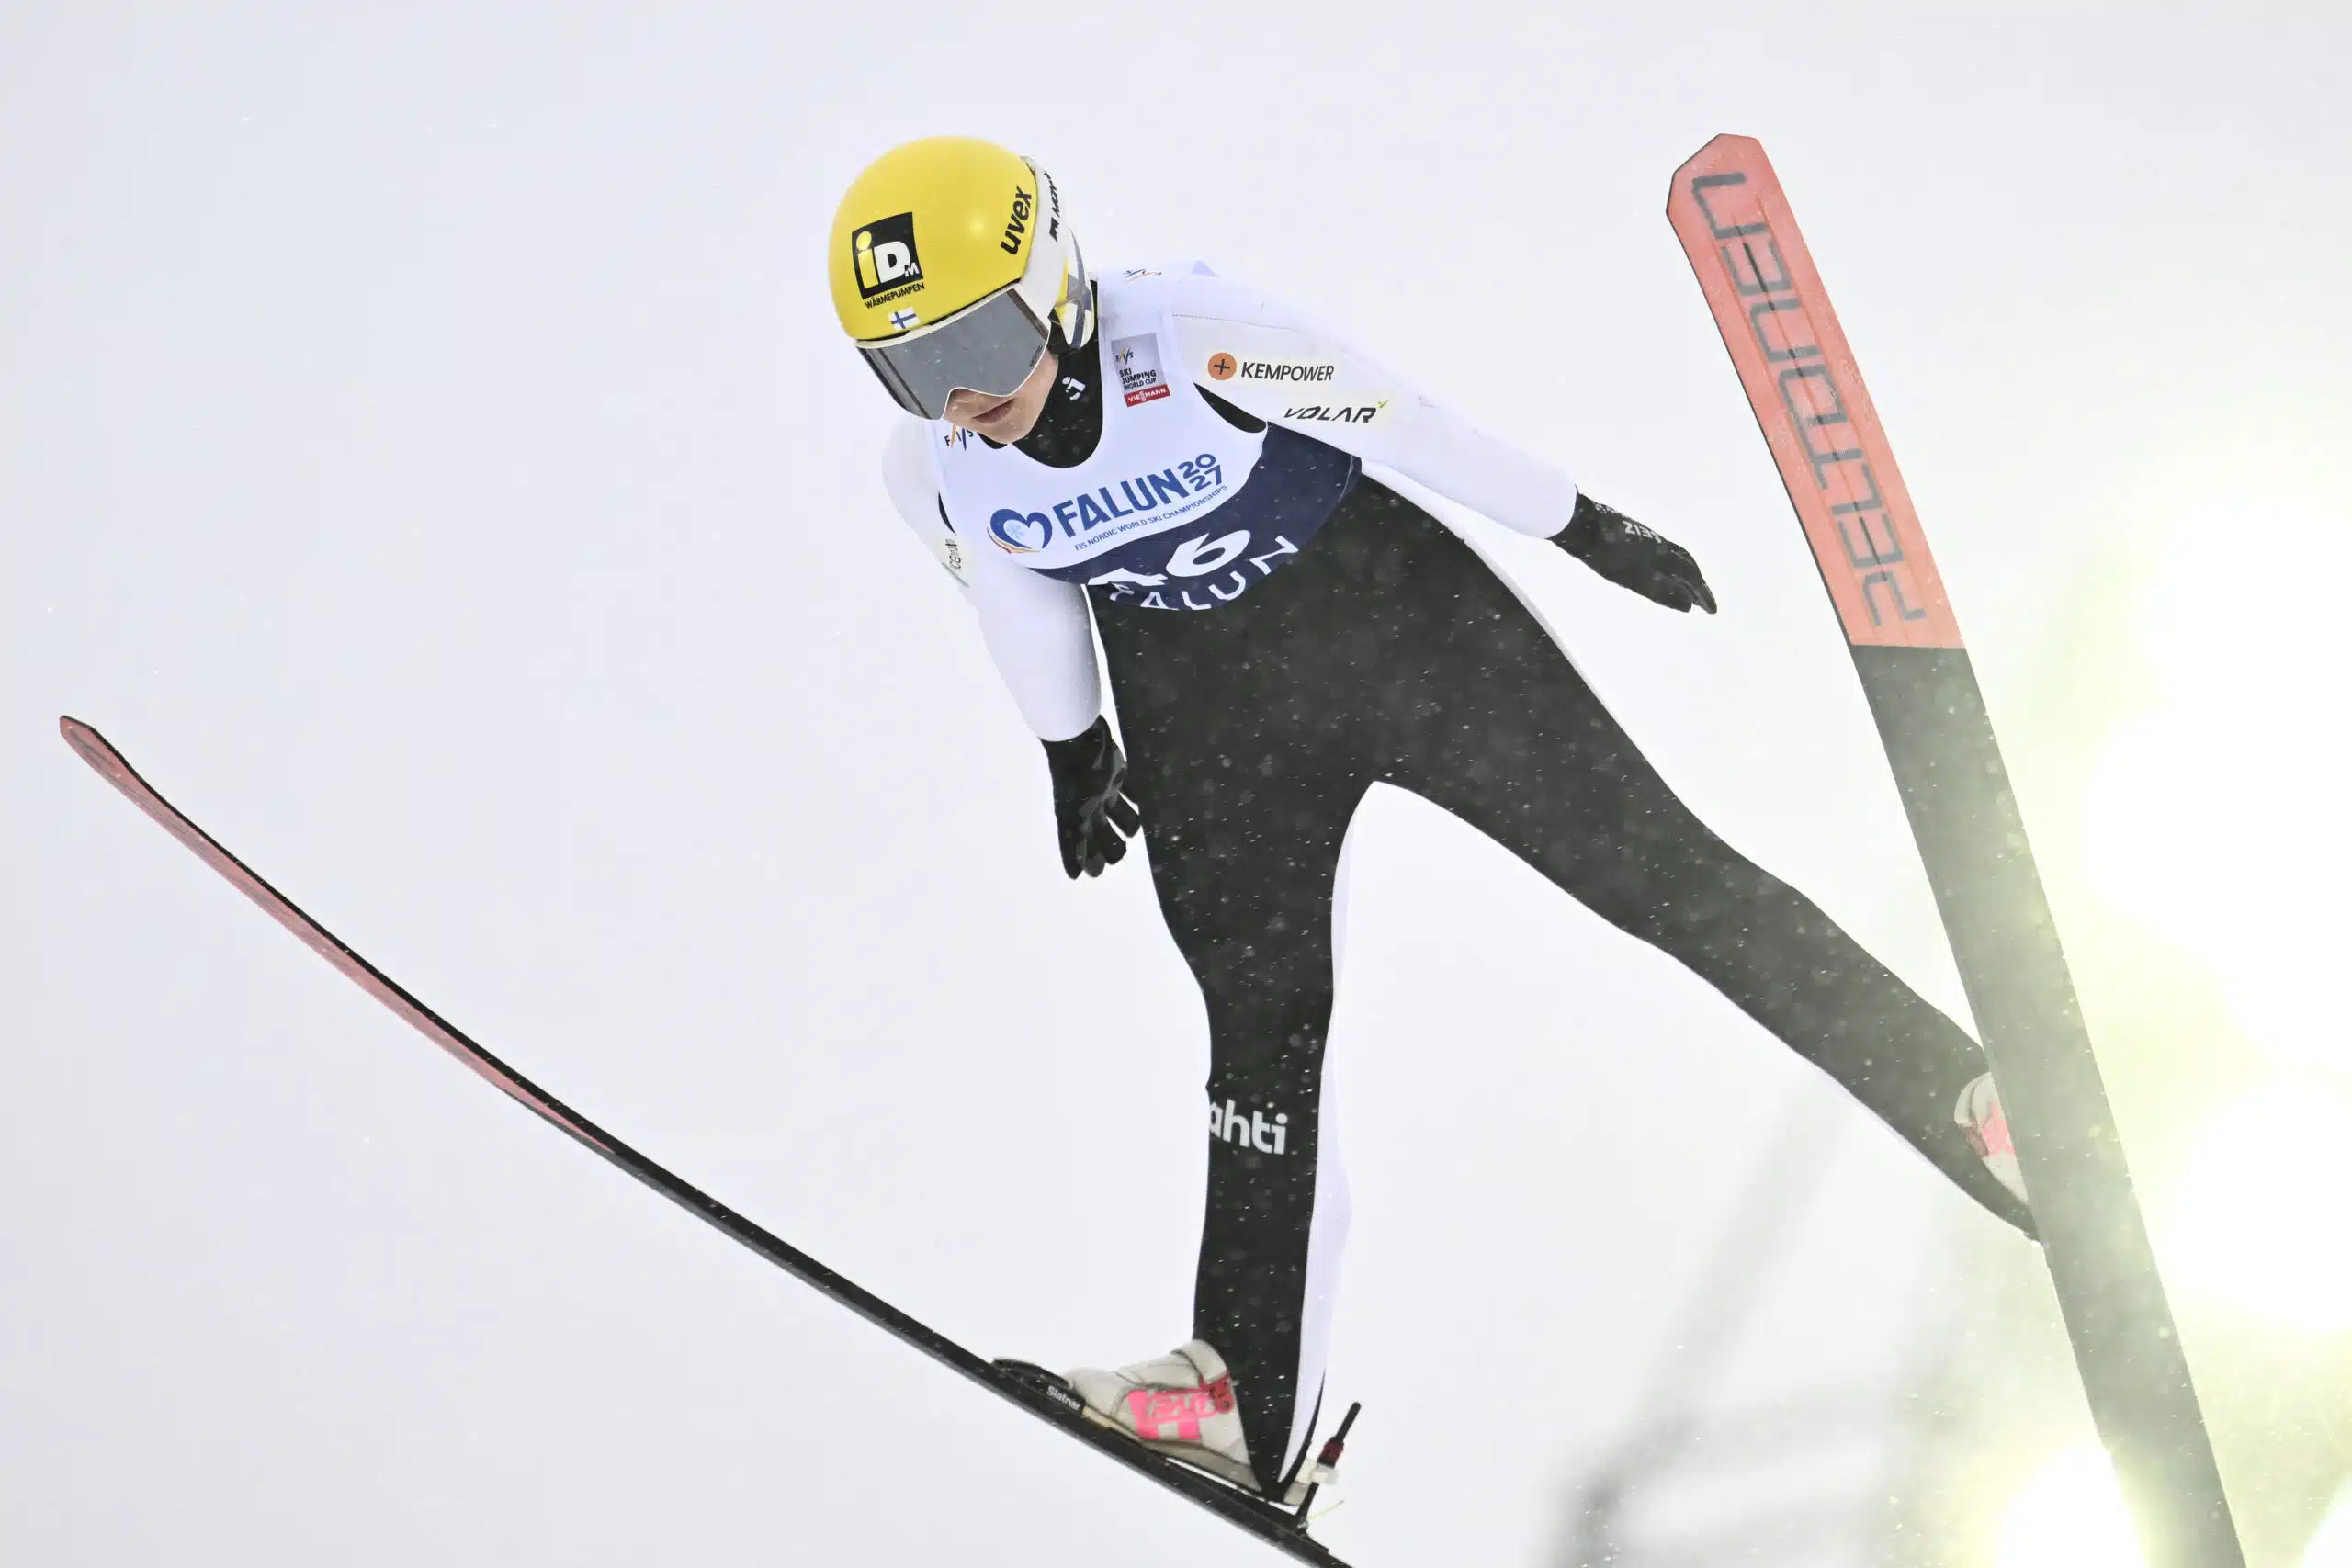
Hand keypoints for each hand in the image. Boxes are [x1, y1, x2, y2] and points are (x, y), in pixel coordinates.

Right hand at [1042, 716, 1141, 878]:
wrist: (1078, 740)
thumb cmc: (1077, 781)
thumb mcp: (1073, 817)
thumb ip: (1074, 845)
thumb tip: (1074, 875)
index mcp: (1076, 817)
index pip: (1082, 844)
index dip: (1089, 858)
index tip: (1097, 873)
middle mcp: (1088, 806)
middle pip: (1100, 831)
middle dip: (1110, 844)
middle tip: (1122, 853)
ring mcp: (1103, 789)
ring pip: (1117, 812)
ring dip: (1127, 822)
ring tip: (1135, 831)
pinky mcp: (1117, 772)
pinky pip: (1131, 790)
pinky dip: (1139, 799)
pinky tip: (1150, 804)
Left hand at [1555, 493, 1717, 613]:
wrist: (1581, 524)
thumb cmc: (1606, 555)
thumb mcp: (1634, 578)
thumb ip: (1661, 591)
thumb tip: (1689, 606)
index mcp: (1663, 554)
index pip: (1691, 575)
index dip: (1702, 593)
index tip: (1712, 611)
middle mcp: (1659, 544)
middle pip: (1685, 563)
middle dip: (1696, 583)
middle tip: (1702, 600)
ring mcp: (1645, 538)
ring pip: (1672, 557)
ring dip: (1683, 574)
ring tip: (1684, 587)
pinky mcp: (1631, 536)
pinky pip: (1659, 553)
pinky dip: (1667, 566)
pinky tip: (1655, 571)